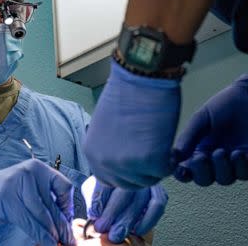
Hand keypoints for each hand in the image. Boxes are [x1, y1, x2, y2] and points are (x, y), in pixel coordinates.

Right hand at [0, 159, 75, 244]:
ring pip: (42, 215)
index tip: (67, 221)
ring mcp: (17, 184)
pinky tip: (47, 242)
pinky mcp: (8, 199)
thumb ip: (45, 198)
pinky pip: (30, 221)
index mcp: (38, 167)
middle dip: (62, 226)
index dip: (68, 207)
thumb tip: (67, 222)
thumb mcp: (28, 189)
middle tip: (69, 241)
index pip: (64, 187)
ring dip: (52, 233)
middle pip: (53, 204)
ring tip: (58, 243)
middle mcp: (29, 172)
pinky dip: (40, 234)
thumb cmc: (5, 194)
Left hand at [81, 176, 166, 243]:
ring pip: (140, 201)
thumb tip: (94, 214)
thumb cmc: (105, 189)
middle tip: (102, 228)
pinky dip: (148, 220)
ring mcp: (146, 181)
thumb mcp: (93, 189)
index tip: (94, 214)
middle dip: (112, 213)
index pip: (106, 182)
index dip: (99, 199)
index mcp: (111, 168)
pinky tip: (137, 230)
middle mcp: (131, 172)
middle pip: (123, 192)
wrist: (119, 186)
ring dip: (127, 220)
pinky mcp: (158, 192)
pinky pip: (157, 206)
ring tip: (116, 234)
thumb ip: (94, 200)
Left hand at [84, 60, 180, 188]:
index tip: (138, 159)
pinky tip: (166, 140)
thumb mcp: (104, 127)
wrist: (140, 78)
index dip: (127, 172)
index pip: (109, 180)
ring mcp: (126, 164)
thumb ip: (109, 148)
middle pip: (130, 184)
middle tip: (152, 148)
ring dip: (157, 164)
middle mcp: (104, 162)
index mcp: (91, 153)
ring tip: (157, 140)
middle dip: (144, 170)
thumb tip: (121, 161)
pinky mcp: (149, 161)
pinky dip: (170, 159)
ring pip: (150, 179)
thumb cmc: (126, 94)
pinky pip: (166, 171)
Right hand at [173, 74, 247, 185]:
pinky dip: (240, 167)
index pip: (186, 169)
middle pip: (204, 179)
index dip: (182, 174)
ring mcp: (234, 161)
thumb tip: (174, 157)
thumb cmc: (225, 105)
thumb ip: (188, 137)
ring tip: (223, 152)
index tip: (181, 169)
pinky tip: (239, 153)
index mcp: (197, 149)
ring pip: (225, 179)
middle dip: (201, 172)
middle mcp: (214, 159)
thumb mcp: (202, 119)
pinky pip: (245, 174)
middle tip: (202, 157)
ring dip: (222, 169)